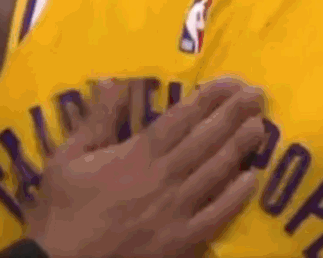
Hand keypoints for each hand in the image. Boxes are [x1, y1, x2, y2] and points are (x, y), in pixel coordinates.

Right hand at [26, 77, 267, 257]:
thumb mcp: (66, 159)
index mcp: (137, 155)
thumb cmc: (61, 211)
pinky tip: (253, 178)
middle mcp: (163, 176)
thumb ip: (96, 121)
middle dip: (234, 113)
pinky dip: (237, 196)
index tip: (231, 81)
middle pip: (206, 138)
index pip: (181, 118)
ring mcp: (175, 210)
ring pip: (217, 171)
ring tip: (261, 125)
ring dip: (241, 146)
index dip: (210, 97)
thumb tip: (114, 81)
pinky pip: (216, 214)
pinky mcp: (181, 240)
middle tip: (257, 94)